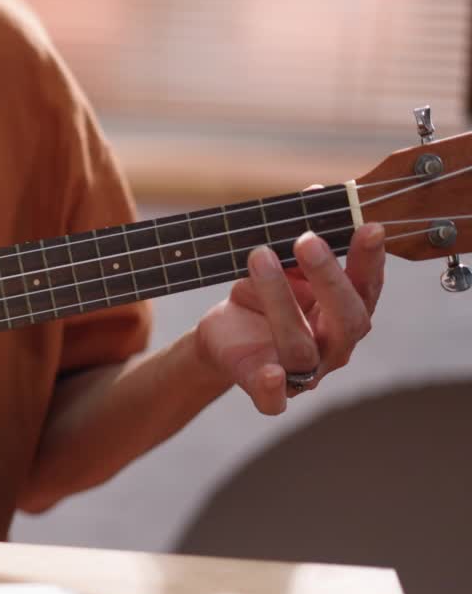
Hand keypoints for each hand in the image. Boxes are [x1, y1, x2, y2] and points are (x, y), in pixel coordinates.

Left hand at [195, 223, 385, 414]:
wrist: (225, 336)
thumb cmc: (263, 296)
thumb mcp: (278, 266)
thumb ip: (297, 240)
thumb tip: (314, 196)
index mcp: (346, 314)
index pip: (367, 288)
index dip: (369, 260)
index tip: (366, 225)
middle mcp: (334, 346)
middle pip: (347, 320)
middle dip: (329, 278)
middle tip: (306, 239)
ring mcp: (304, 372)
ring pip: (301, 346)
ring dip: (281, 299)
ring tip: (259, 256)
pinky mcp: (267, 390)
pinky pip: (274, 398)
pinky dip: (273, 387)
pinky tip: (271, 372)